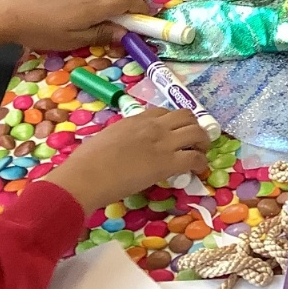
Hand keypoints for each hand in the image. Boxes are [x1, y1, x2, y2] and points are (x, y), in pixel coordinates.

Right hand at [43, 108, 210, 212]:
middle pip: (187, 116)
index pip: (164, 112)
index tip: (174, 131)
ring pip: (196, 132)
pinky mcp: (168, 163)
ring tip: (201, 152)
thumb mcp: (106, 137)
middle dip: (194, 126)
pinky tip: (198, 170)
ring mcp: (163, 143)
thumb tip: (124, 146)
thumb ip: (122, 137)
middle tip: (195, 140)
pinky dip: (200, 163)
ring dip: (203, 142)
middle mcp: (154, 126)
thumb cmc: (86, 162)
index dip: (174, 121)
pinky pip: (194, 158)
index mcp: (136, 119)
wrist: (84, 177)